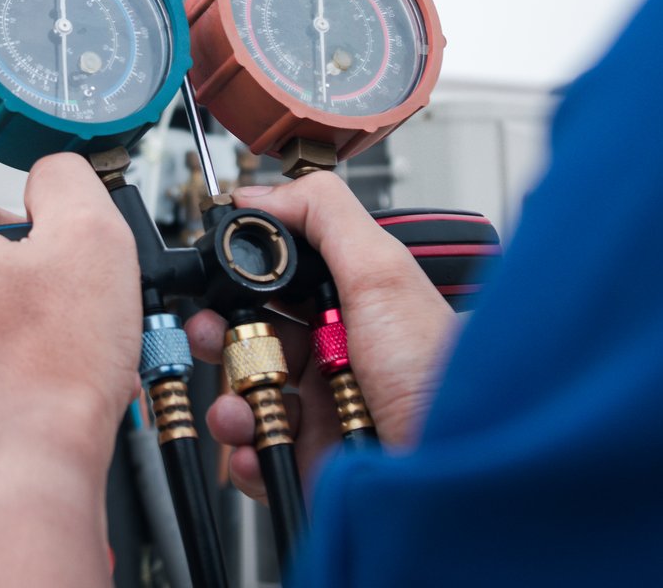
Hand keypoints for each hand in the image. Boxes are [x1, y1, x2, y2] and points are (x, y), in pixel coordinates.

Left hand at [0, 153, 141, 584]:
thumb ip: (67, 181)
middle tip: (61, 314)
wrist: (29, 474)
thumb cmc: (50, 373)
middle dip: (17, 284)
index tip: (58, 266)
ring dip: (5, 330)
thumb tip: (53, 173)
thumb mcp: (91, 238)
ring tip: (48, 356)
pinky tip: (31, 390)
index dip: (33, 234)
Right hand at [187, 172, 456, 501]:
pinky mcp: (306, 462)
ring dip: (229, 402)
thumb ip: (325, 216)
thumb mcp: (384, 275)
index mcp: (350, 309)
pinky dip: (244, 453)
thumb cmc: (437, 380)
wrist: (448, 472)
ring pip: (241, 397)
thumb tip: (261, 190)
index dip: (240, 281)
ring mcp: (319, 412)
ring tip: (243, 408)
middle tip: (214, 337)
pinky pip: (253, 454)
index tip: (216, 280)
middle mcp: (332, 358)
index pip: (277, 283)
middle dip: (217, 337)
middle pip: (247, 338)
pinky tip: (259, 446)